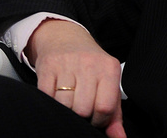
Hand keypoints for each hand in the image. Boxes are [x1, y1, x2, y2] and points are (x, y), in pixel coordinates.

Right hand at [26, 19, 125, 137]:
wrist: (65, 38)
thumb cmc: (90, 65)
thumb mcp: (107, 83)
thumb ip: (115, 113)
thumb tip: (119, 137)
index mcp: (109, 68)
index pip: (105, 107)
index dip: (99, 120)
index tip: (95, 118)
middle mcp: (90, 64)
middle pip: (83, 109)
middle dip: (81, 116)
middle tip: (80, 109)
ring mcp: (68, 64)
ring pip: (64, 105)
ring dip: (65, 109)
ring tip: (69, 101)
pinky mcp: (48, 66)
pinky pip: (47, 96)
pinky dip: (51, 102)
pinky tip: (56, 94)